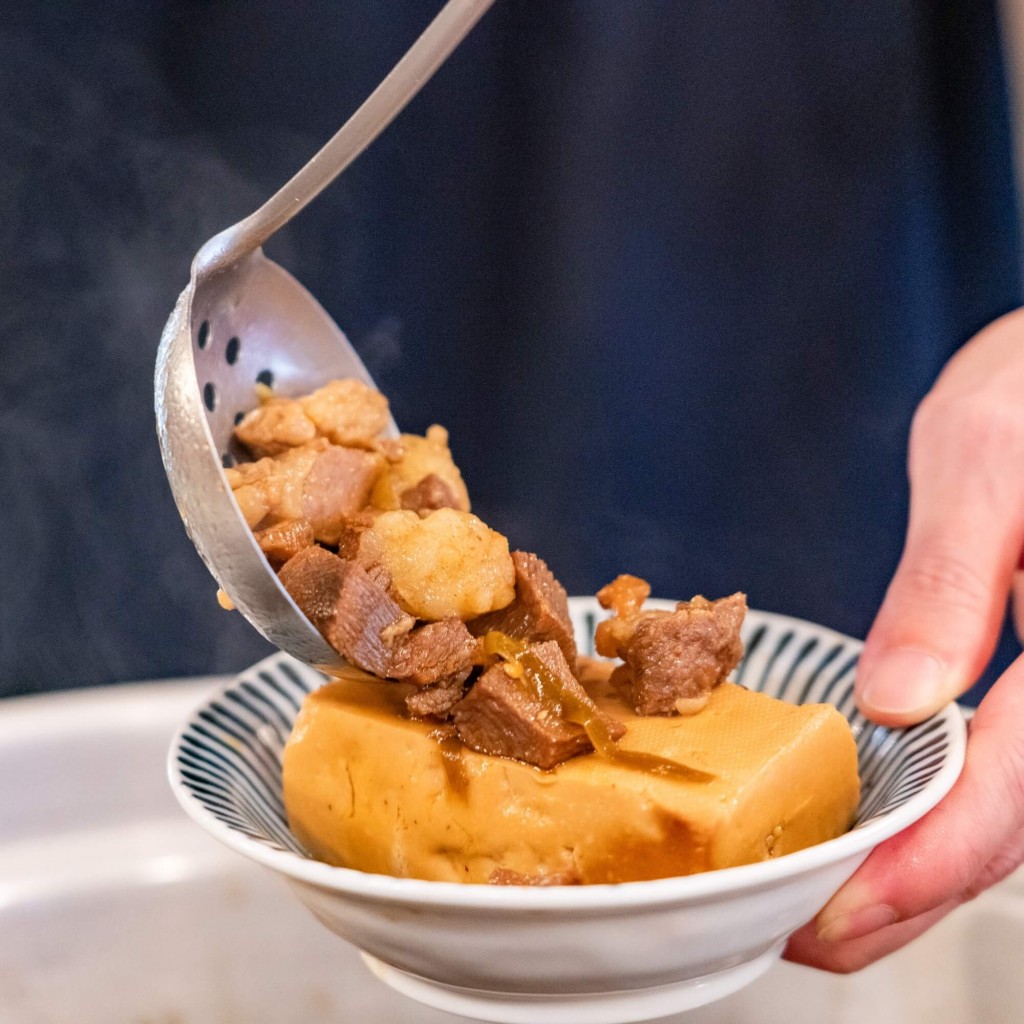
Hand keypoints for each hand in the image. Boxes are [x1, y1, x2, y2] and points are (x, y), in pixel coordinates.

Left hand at [785, 308, 1023, 971]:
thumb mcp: (987, 457)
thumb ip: (950, 582)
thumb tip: (895, 702)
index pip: (1008, 790)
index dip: (920, 869)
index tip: (831, 917)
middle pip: (1013, 826)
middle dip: (913, 893)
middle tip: (811, 932)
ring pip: (1019, 810)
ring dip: (930, 867)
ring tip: (836, 897)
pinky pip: (1016, 765)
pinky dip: (950, 809)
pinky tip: (893, 817)